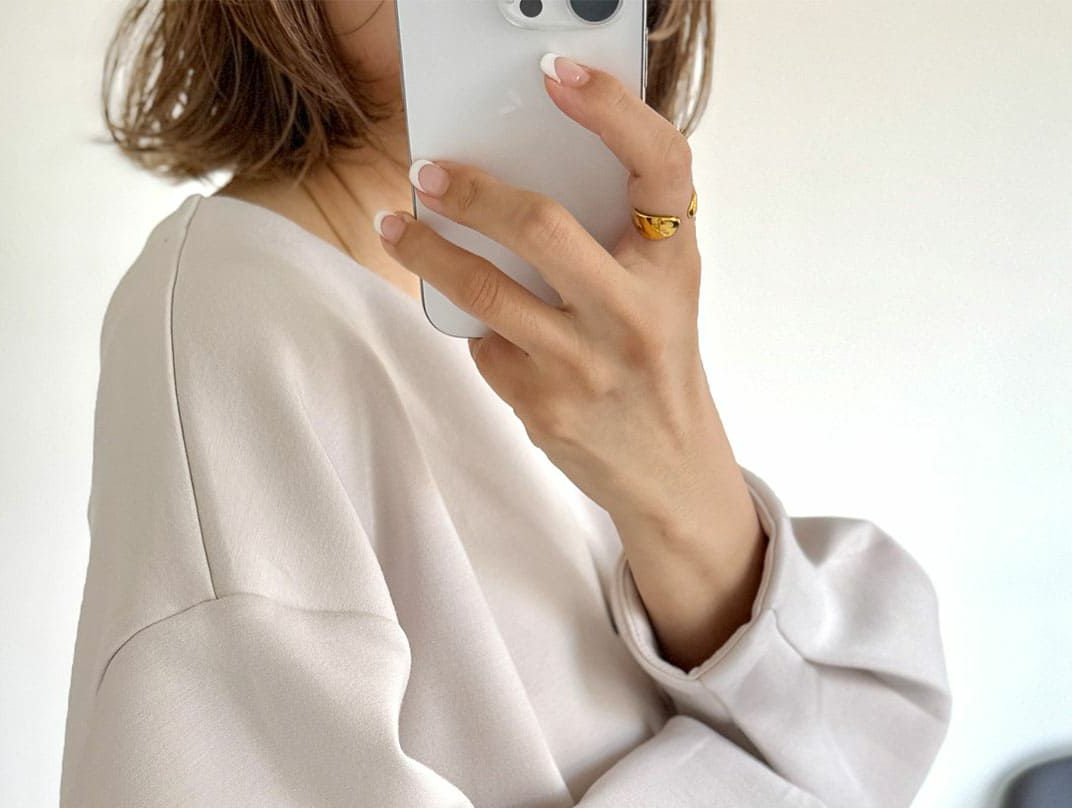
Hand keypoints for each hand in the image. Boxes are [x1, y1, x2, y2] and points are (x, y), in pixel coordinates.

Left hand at [374, 55, 767, 672]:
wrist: (671, 473)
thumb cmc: (656, 362)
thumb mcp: (664, 289)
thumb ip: (617, 231)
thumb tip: (519, 164)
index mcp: (674, 264)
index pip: (659, 164)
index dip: (612, 109)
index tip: (557, 69)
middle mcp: (636, 313)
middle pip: (542, 227)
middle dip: (472, 192)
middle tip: (428, 172)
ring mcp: (588, 365)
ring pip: (487, 291)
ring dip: (430, 252)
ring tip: (397, 227)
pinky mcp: (546, 407)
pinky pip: (485, 346)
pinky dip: (473, 327)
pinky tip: (471, 318)